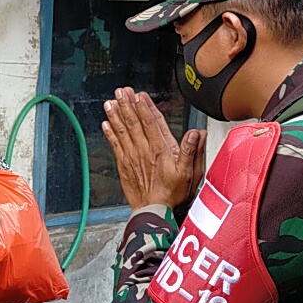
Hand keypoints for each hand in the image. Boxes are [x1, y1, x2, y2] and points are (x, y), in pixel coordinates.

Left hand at [102, 87, 206, 209]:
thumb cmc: (172, 194)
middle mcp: (144, 150)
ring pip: (122, 131)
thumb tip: (197, 134)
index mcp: (160, 149)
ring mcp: (132, 157)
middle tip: (121, 91)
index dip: (144, 107)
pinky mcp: (123, 165)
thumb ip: (192, 151)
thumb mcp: (190, 173)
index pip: (151, 123)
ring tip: (110, 102)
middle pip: (133, 122)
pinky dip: (109, 134)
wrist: (153, 211)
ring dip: (115, 115)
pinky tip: (105, 123)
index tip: (138, 95)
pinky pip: (115, 145)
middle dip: (127, 105)